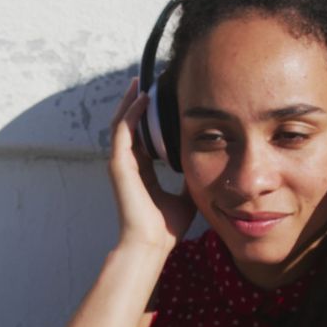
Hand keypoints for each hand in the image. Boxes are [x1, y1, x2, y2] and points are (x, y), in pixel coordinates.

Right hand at [108, 78, 195, 253]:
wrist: (151, 244)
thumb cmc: (166, 227)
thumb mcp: (186, 195)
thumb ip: (191, 179)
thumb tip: (207, 165)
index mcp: (142, 171)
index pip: (143, 137)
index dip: (149, 118)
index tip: (160, 101)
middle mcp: (129, 165)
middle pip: (129, 125)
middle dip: (135, 103)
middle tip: (146, 82)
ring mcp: (121, 164)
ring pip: (121, 123)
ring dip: (129, 102)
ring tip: (139, 82)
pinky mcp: (119, 165)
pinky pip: (122, 131)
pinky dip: (130, 113)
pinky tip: (141, 98)